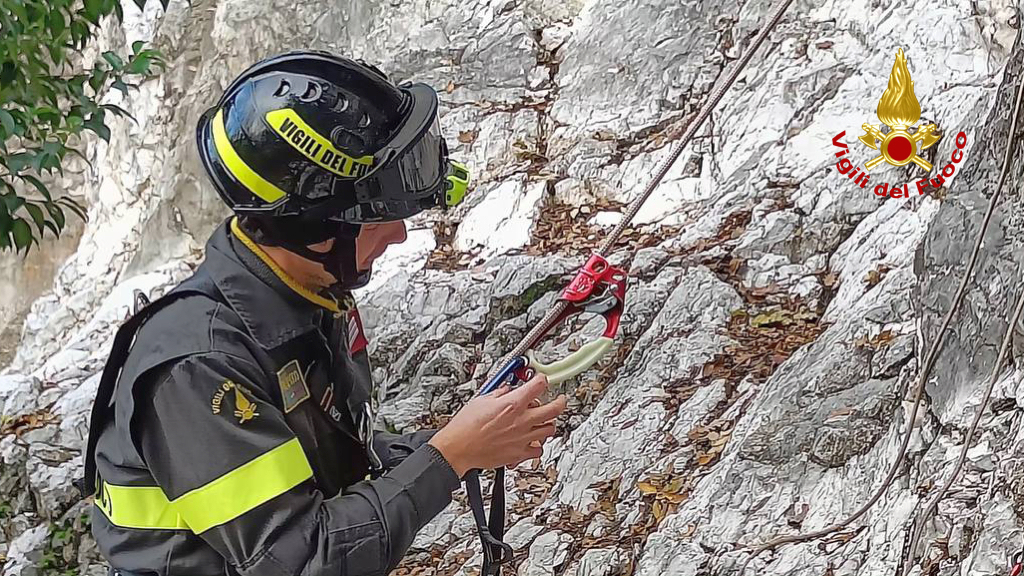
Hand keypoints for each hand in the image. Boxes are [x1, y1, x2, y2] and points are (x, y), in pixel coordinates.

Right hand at [429, 373, 566, 476]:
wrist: (458, 449)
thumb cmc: (465, 426)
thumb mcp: (480, 400)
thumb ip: (499, 394)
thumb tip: (506, 390)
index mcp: (512, 404)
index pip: (538, 385)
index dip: (543, 379)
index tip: (543, 380)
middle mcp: (522, 420)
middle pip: (554, 409)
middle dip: (560, 401)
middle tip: (560, 400)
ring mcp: (523, 438)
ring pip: (550, 429)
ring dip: (549, 423)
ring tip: (545, 421)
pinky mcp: (519, 454)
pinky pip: (538, 450)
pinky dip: (538, 445)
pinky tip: (532, 441)